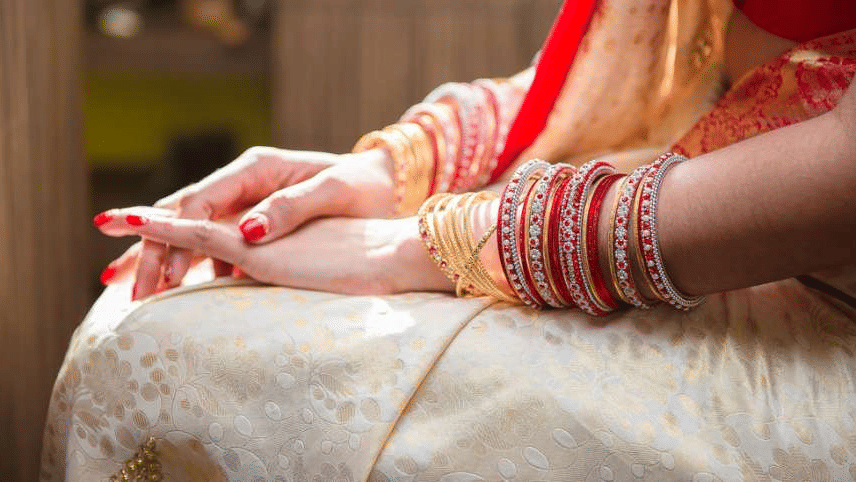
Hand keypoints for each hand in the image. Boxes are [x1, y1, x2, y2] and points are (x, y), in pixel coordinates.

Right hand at [95, 146, 395, 297]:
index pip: (199, 202)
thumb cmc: (364, 186)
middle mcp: (245, 182)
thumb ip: (291, 208)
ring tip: (138, 293)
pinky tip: (182, 288)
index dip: (172, 236)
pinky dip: (196, 263)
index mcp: (256, 169)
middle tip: (129, 291)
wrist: (386, 185)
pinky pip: (218, 241)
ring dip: (165, 260)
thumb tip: (248, 232)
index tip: (157, 271)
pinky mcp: (259, 220)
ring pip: (194, 230)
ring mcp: (249, 201)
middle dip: (153, 252)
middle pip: (185, 215)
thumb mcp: (332, 192)